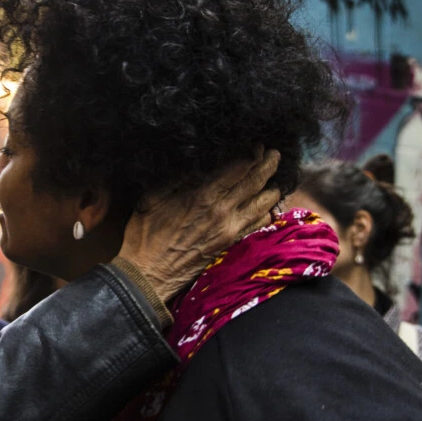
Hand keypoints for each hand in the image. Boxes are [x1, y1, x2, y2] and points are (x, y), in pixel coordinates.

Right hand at [117, 150, 279, 300]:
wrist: (149, 275)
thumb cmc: (145, 236)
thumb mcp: (151, 199)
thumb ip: (176, 179)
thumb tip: (197, 164)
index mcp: (202, 196)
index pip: (237, 168)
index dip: (250, 154)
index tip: (256, 145)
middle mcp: (222, 211)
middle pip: (255, 182)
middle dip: (268, 165)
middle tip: (275, 153)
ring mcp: (230, 229)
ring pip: (262, 204)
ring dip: (273, 188)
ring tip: (277, 178)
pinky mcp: (231, 244)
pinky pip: (257, 226)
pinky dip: (268, 214)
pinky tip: (270, 207)